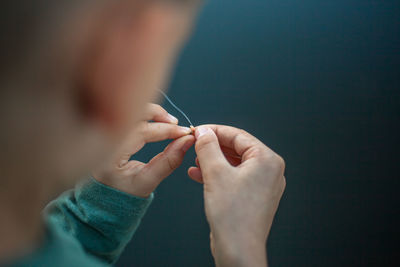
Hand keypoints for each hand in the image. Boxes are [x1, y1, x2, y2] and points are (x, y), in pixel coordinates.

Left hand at [93, 103, 194, 197]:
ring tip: (169, 123)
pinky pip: (129, 114)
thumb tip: (187, 142)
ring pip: (130, 109)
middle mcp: (104, 137)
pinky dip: (145, 115)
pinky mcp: (110, 128)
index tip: (185, 133)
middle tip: (176, 124)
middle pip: (132, 112)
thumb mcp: (148, 181)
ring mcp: (104, 130)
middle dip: (157, 114)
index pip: (141, 131)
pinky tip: (157, 122)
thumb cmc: (124, 191)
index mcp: (110, 153)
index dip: (166, 130)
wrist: (104, 195)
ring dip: (152, 112)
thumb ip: (168, 162)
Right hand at [188, 125, 285, 266]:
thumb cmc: (234, 216)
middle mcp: (269, 171)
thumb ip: (208, 147)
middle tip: (195, 146)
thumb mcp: (215, 173)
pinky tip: (199, 175)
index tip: (198, 131)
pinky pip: (234, 177)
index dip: (215, 131)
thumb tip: (204, 132)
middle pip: (237, 149)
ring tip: (195, 162)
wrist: (238, 250)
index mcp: (267, 160)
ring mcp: (263, 185)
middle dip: (213, 148)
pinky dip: (218, 174)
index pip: (238, 135)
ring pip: (234, 163)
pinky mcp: (254, 196)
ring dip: (213, 161)